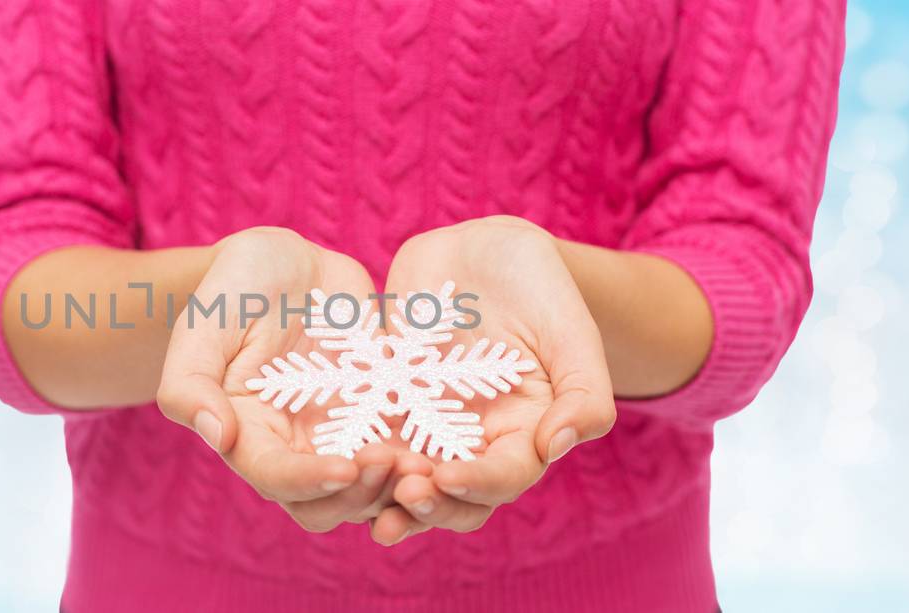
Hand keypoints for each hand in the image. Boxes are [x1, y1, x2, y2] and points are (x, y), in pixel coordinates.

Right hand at [156, 227, 413, 531]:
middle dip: (362, 494)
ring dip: (399, 487)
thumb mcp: (203, 324)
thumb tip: (216, 436)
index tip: (346, 466)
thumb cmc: (234, 288)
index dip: (309, 481)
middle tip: (396, 463)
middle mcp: (293, 449)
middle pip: (326, 505)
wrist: (285, 263)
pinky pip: (407, 451)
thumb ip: (190, 382)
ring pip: (372, 491)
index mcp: (246, 435)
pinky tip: (453, 442)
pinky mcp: (379, 417)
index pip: (274, 479)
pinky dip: (427, 457)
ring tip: (428, 461)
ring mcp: (340, 436)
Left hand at [372, 216, 615, 543]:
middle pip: (453, 496)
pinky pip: (365, 434)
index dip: (479, 484)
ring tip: (357, 487)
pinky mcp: (388, 402)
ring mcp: (427, 424)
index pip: (505, 476)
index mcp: (526, 433)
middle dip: (427, 503)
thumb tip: (559, 446)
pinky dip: (348, 451)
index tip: (448, 477)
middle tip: (402, 494)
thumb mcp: (572, 330)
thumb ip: (584, 391)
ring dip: (381, 491)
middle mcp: (475, 440)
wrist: (486, 249)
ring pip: (404, 476)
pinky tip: (324, 455)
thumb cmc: (542, 286)